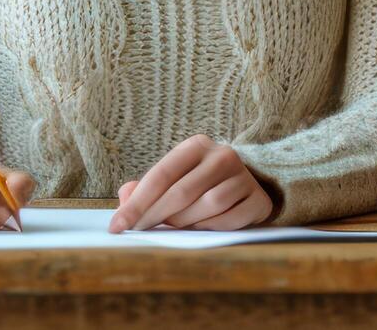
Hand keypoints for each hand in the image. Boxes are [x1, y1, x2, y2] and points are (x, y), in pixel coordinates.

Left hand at [108, 134, 274, 231]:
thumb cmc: (199, 182)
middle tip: (137, 231)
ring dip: (184, 222)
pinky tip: (201, 227)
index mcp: (196, 145)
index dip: (137, 202)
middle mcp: (222, 156)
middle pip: (182, 192)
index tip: (117, 225)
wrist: (246, 183)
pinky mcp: (258, 200)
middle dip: (154, 216)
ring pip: (207, 206)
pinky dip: (210, 228)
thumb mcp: (173, 177)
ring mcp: (244, 177)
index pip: (161, 174)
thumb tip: (124, 198)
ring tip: (174, 226)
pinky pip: (229, 220)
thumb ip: (144, 187)